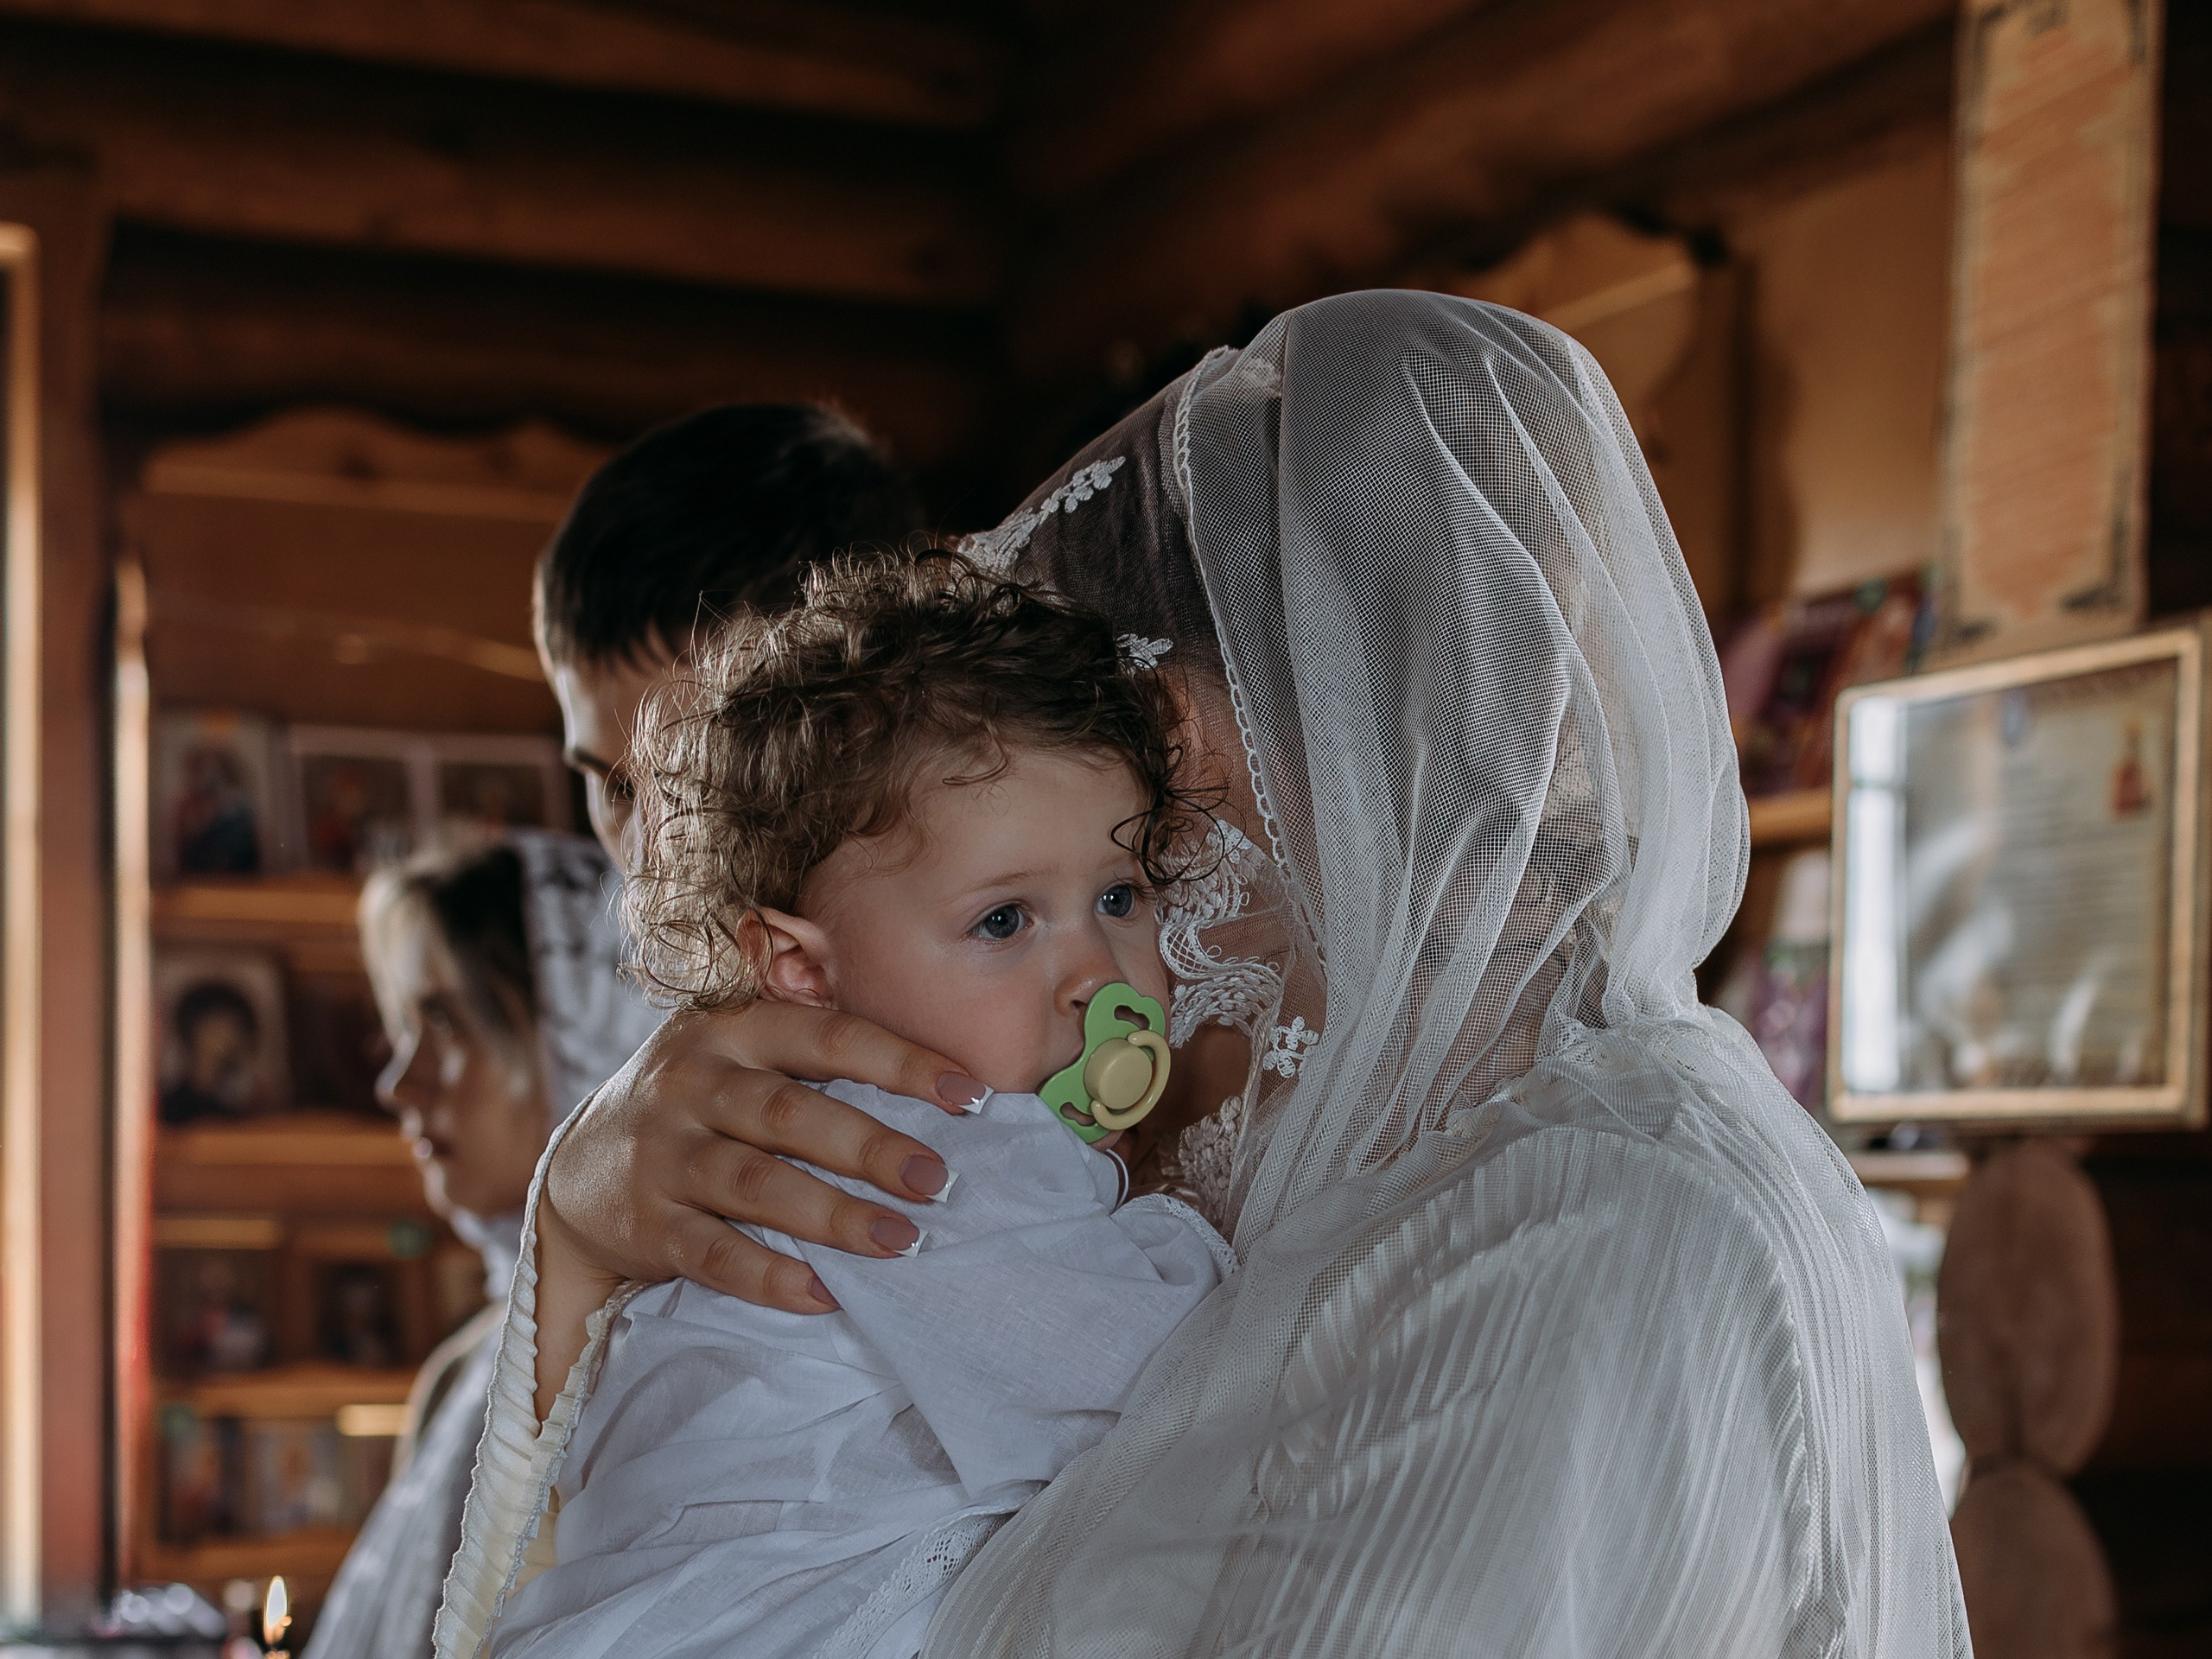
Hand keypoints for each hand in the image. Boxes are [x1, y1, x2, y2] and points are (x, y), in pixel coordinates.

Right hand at [541, 1003, 987, 1313]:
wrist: (575, 1173)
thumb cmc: (698, 1106)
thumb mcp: (737, 1054)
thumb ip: (812, 1053)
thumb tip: (938, 1083)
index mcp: (730, 1030)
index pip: (826, 1036)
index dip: (900, 1063)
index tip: (969, 1096)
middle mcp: (690, 1083)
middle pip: (791, 1115)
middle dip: (871, 1148)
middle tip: (937, 1181)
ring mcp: (660, 1154)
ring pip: (756, 1185)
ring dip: (834, 1216)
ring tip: (901, 1241)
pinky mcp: (644, 1222)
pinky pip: (712, 1253)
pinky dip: (770, 1276)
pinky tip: (826, 1294)